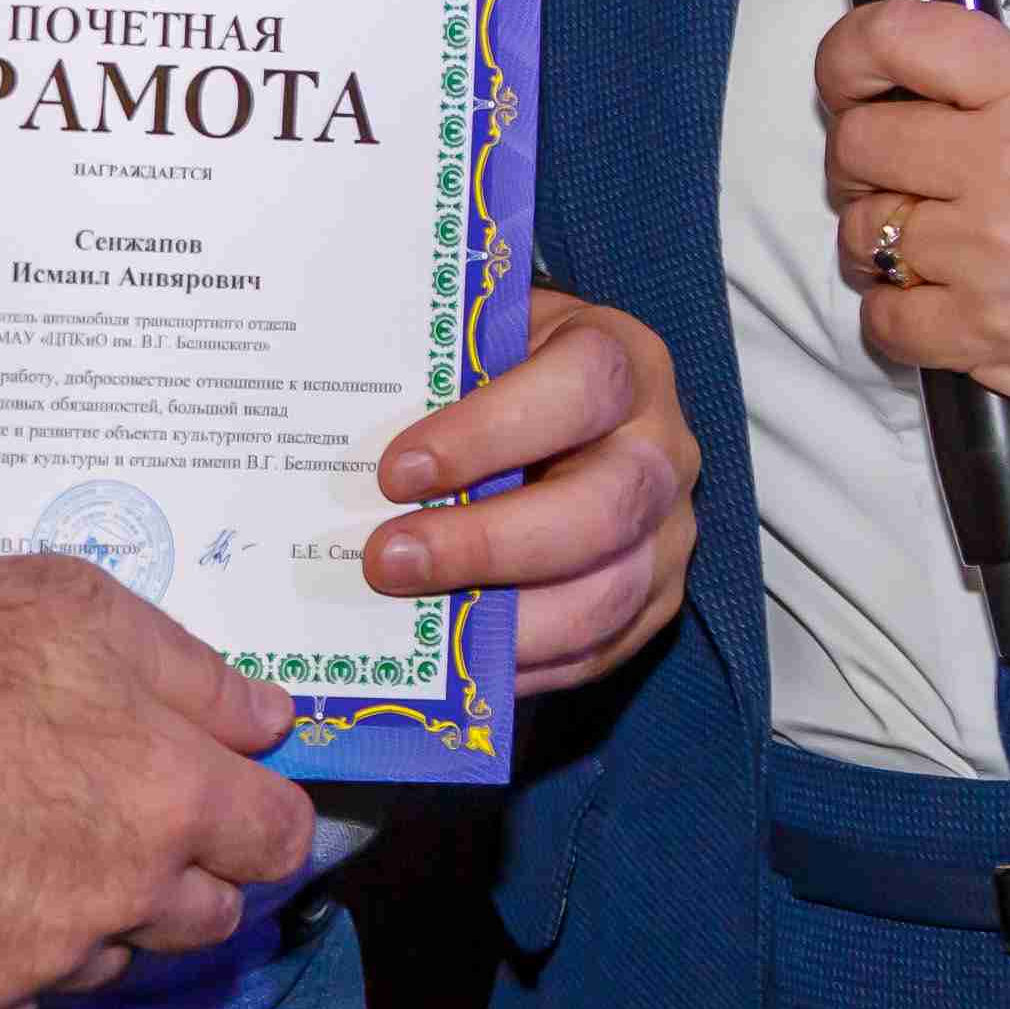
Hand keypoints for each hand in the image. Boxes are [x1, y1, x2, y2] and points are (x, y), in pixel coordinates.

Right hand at [0, 554, 316, 1008]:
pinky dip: (11, 952)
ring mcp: (51, 955)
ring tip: (22, 841)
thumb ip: (198, 677)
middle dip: (183, 873)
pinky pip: (25, 995)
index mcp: (177, 797)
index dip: (258, 816)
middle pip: (210, 919)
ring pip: (115, 961)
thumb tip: (273, 722)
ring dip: (96, 917)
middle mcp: (130, 892)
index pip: (278, 841)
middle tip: (115, 816)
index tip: (228, 798)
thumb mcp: (92, 613)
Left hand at [365, 285, 699, 691]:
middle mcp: (661, 448)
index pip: (580, 387)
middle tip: (388, 560)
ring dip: (504, 620)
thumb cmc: (510, 374)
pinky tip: (454, 657)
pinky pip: (600, 649)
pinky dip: (524, 662)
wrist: (576, 411)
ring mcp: (668, 532)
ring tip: (414, 620)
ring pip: (609, 593)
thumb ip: (440, 377)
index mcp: (622, 359)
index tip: (397, 471)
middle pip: (602, 508)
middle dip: (487, 545)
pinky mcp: (657, 599)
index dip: (489, 432)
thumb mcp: (484, 346)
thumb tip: (340, 439)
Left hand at [815, 0, 1009, 435]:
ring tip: (928, 249)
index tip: (848, 79)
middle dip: (864, 163)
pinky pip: (882, 321)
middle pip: (857, 145)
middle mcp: (1000, 163)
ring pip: (860, 236)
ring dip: (880, 243)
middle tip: (897, 179)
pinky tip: (935, 306)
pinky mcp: (983, 334)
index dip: (847, 56)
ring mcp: (986, 254)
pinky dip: (895, 317)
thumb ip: (995, 91)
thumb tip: (904, 96)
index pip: (895, 38)